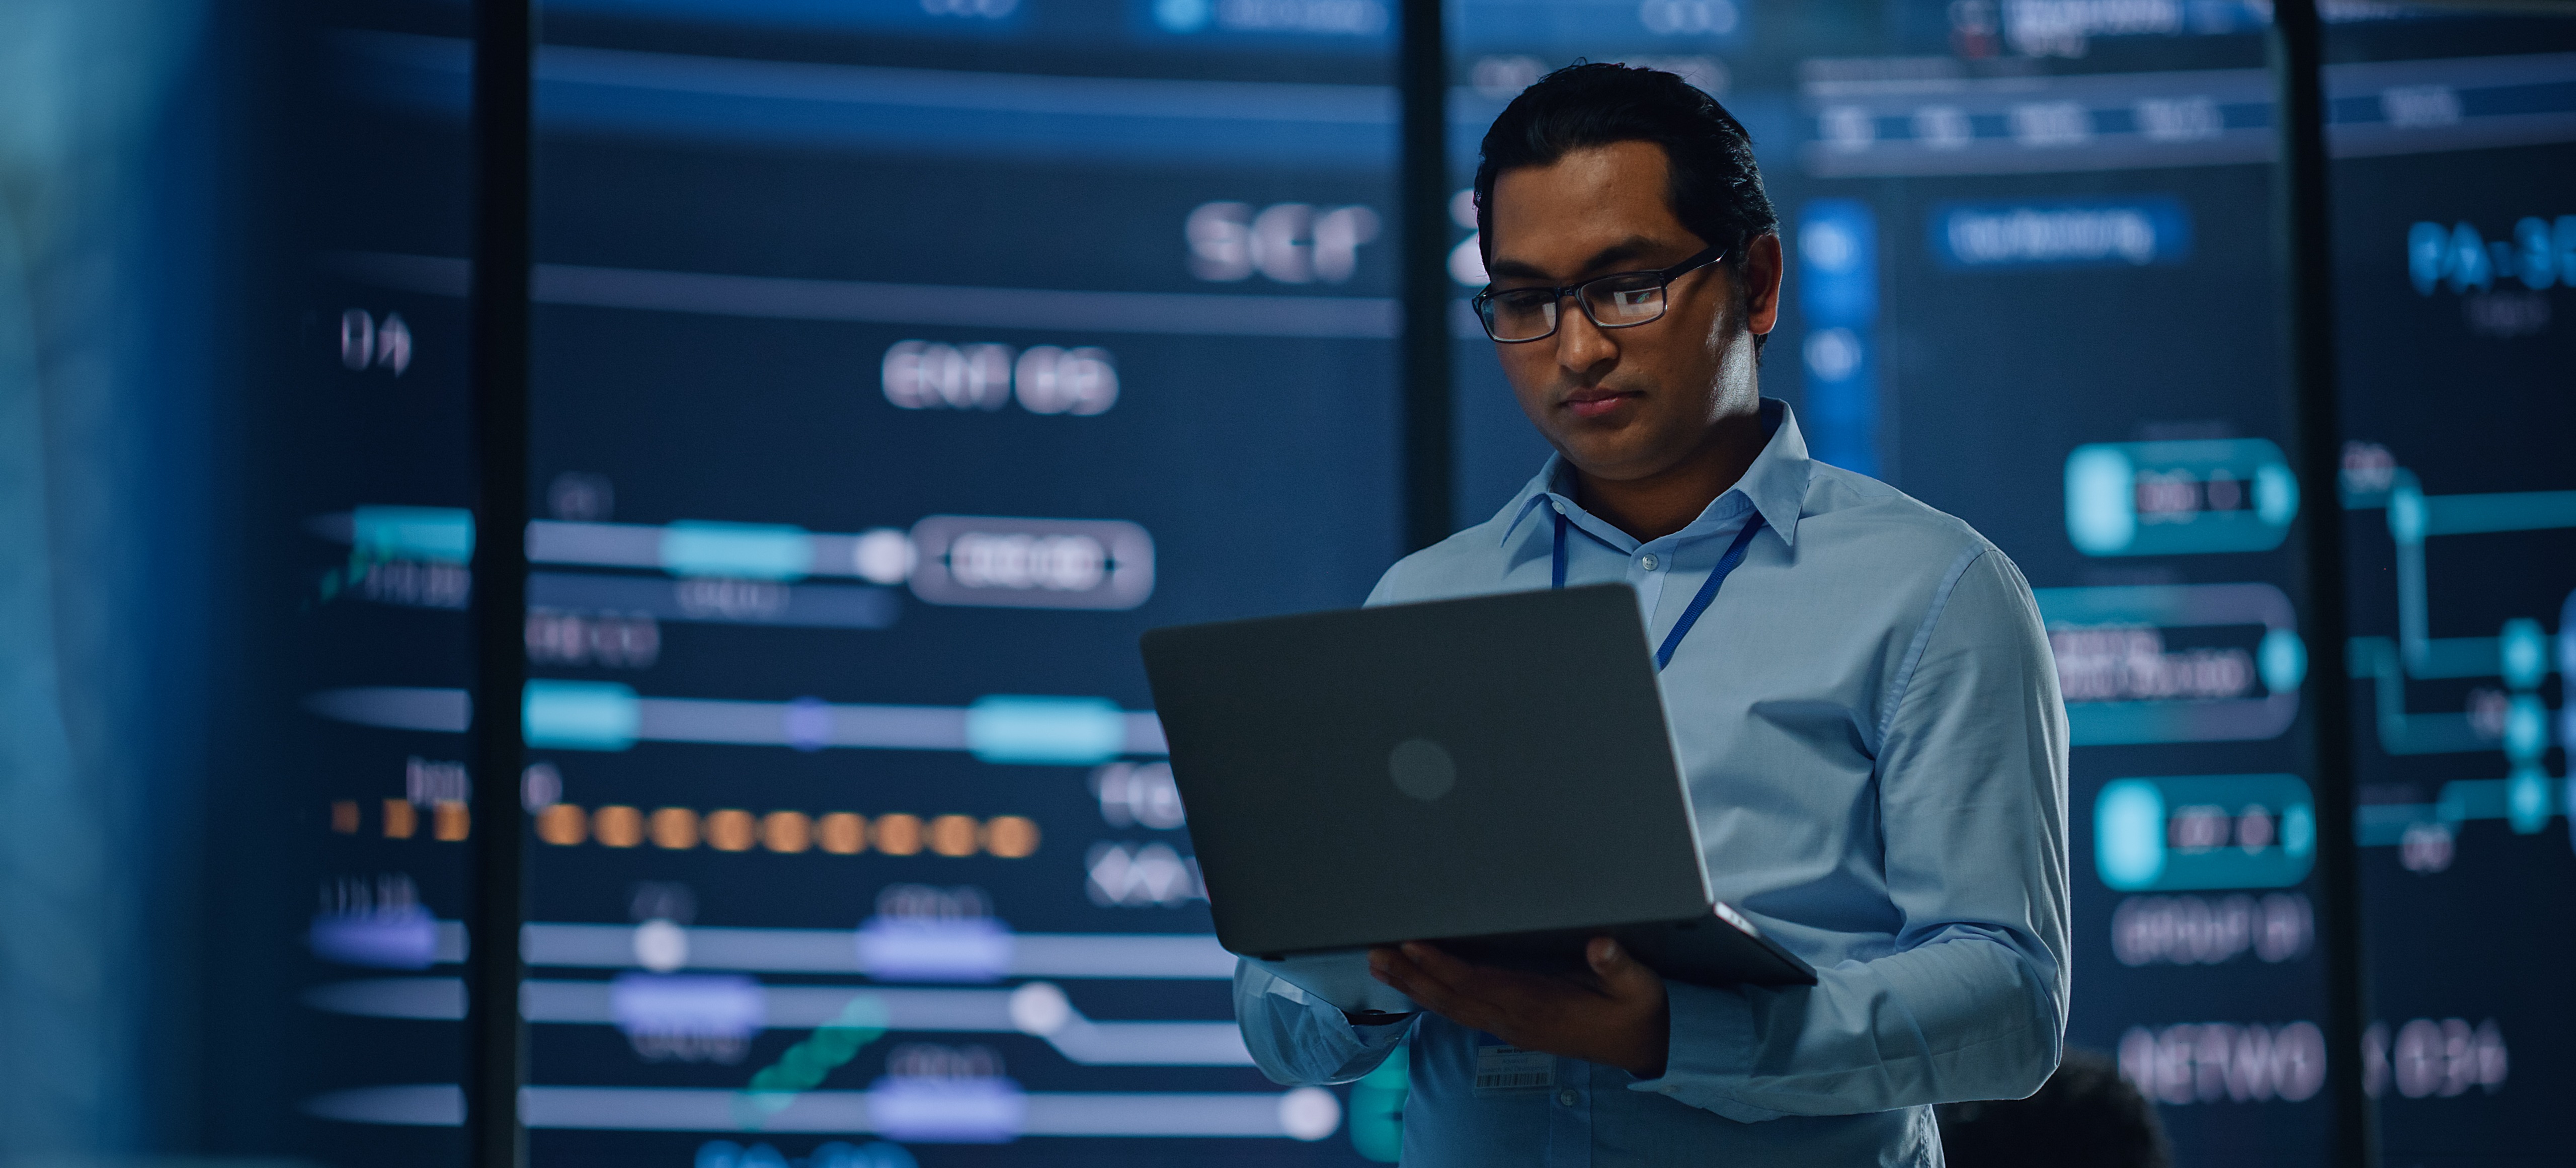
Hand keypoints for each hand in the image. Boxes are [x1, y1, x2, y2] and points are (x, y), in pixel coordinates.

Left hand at [1368, 936, 1669, 1078]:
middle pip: (1453, 997)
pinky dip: (1435, 998)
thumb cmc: (1637, 1011)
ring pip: (1453, 1008)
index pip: (1479, 984)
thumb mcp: (1639, 987)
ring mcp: (1511, 1026)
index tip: (1413, 946)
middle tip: (1376, 956)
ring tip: (1382, 966)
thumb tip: (1601, 947)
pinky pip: (1464, 1013)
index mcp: (1539, 1004)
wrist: (1643, 1050)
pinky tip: (1417, 985)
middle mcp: (1516, 1019)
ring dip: (1416, 987)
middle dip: (1413, 976)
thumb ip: (1619, 966)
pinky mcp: (1513, 1027)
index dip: (1443, 966)